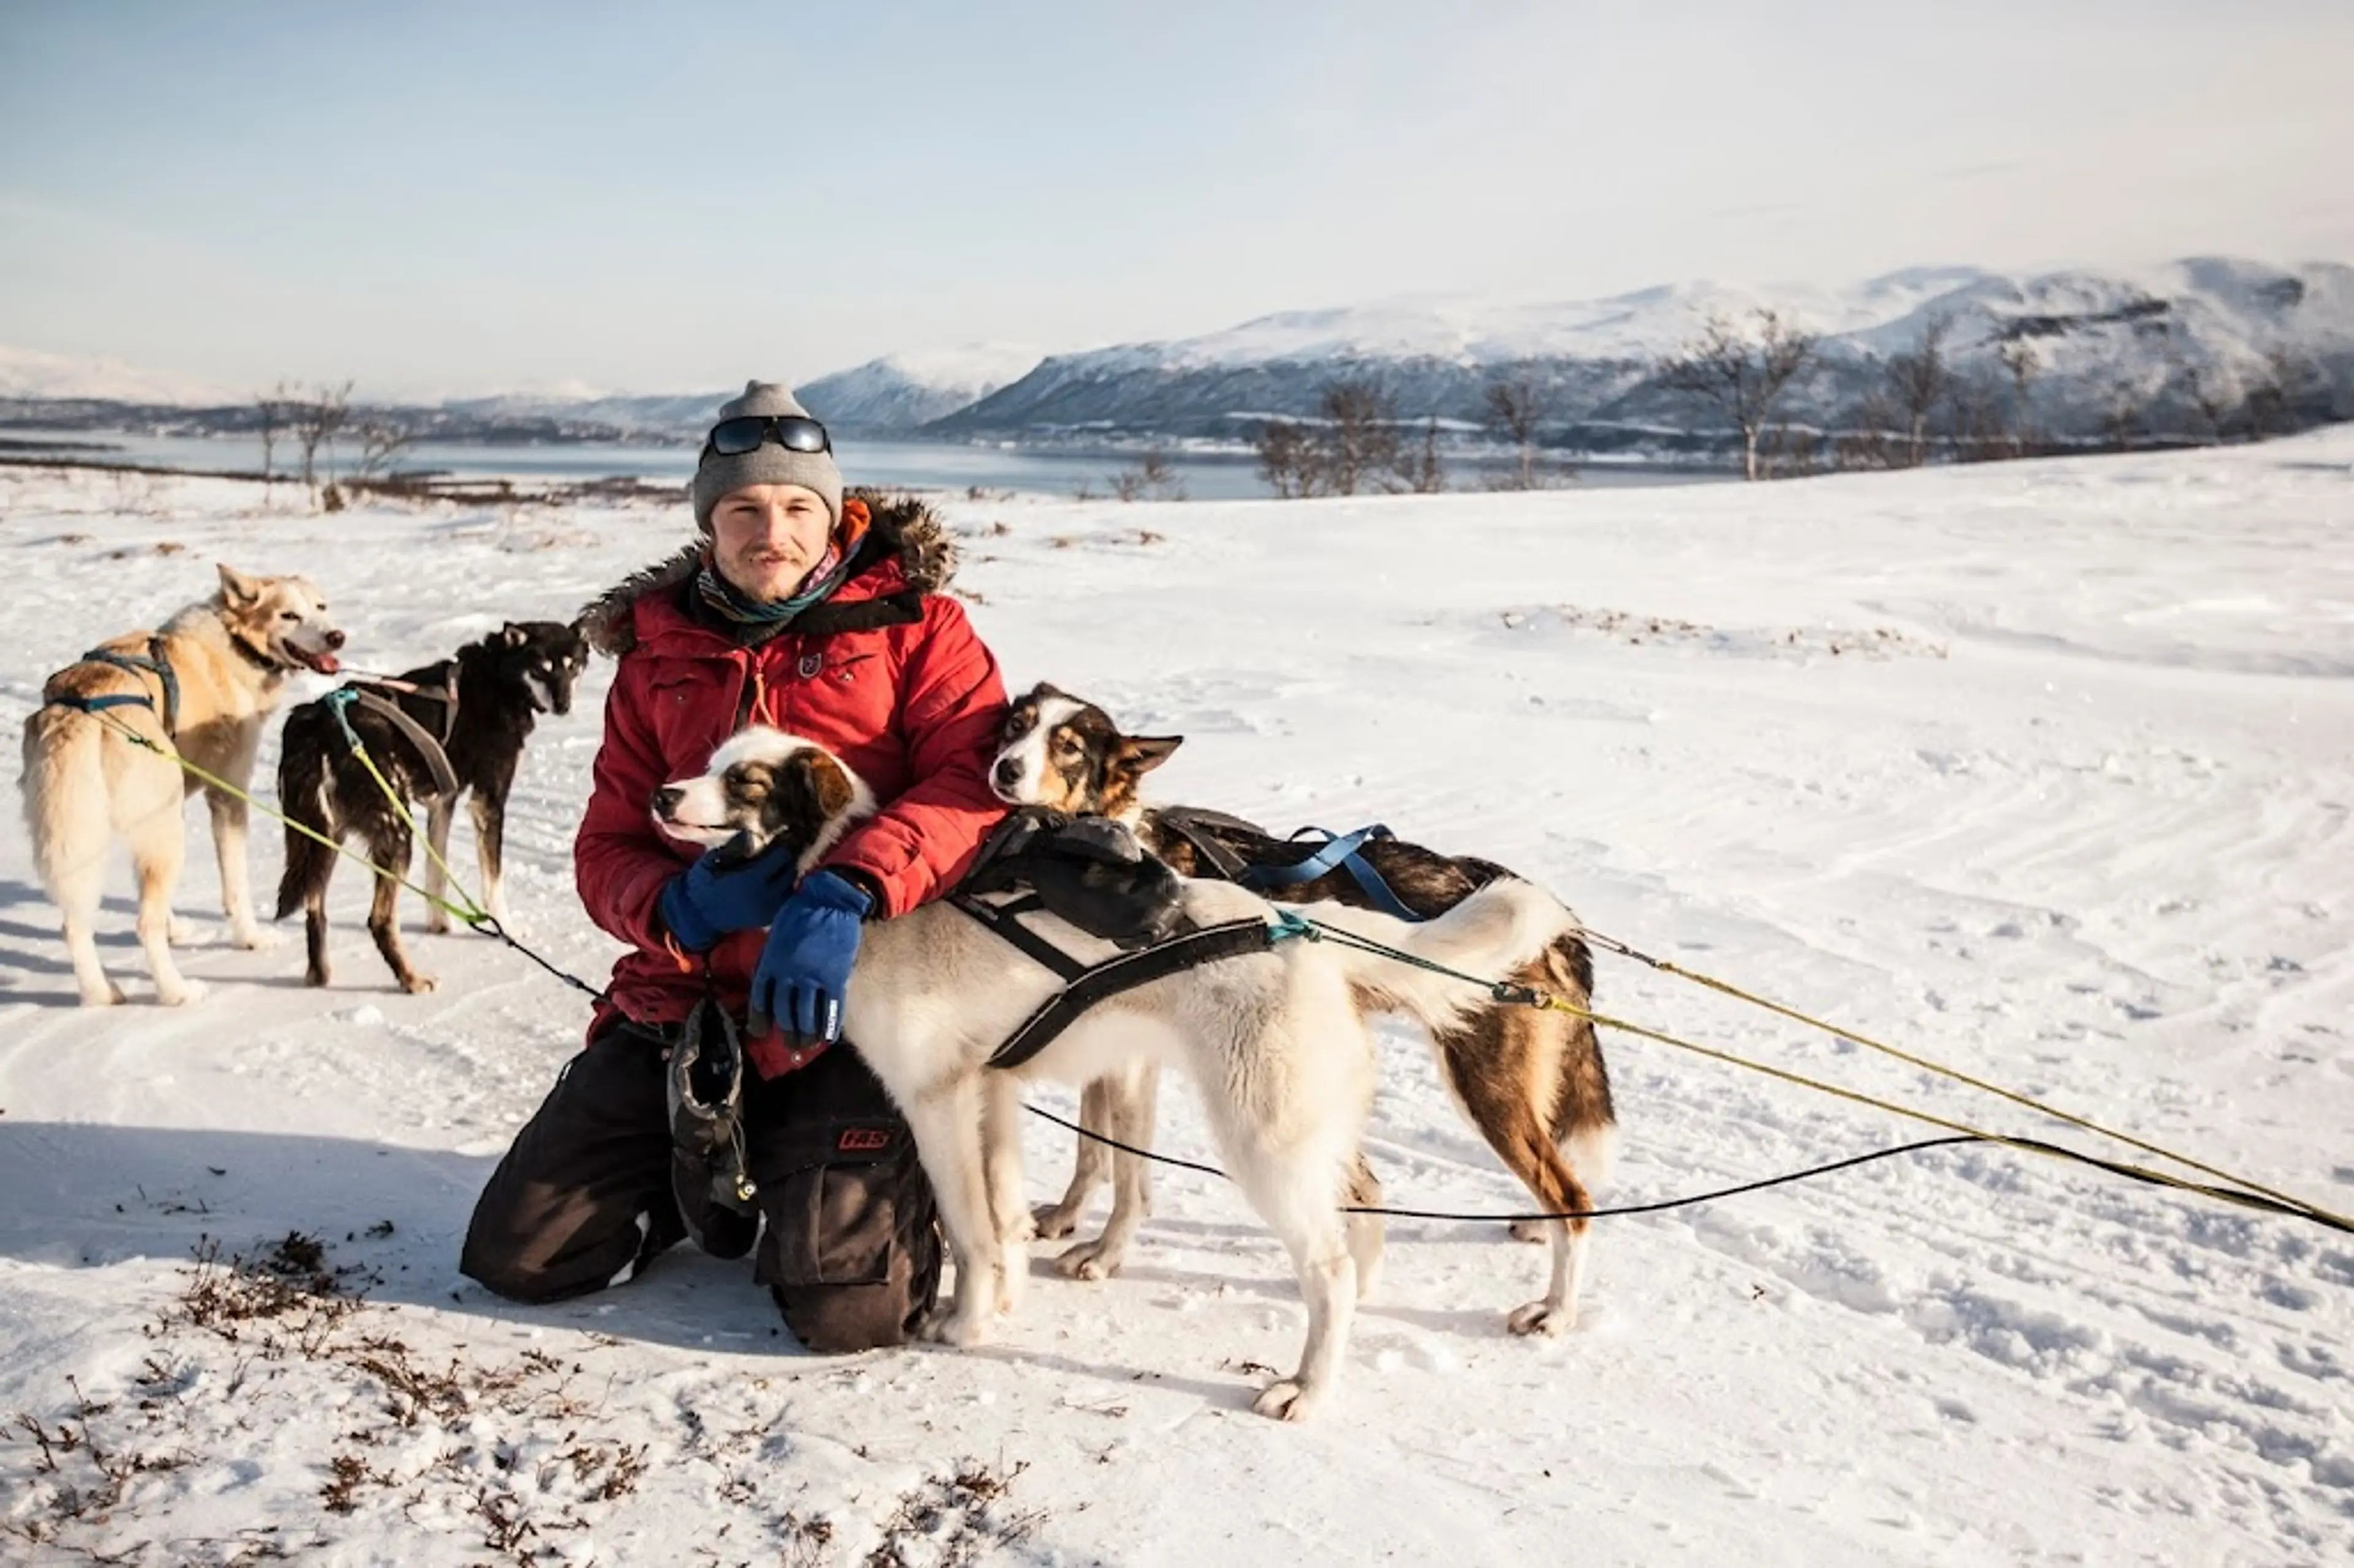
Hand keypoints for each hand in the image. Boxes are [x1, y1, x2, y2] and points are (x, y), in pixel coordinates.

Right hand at [657, 838, 797, 952]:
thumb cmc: (702, 887)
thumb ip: (730, 849)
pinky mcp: (767, 919)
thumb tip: (749, 834)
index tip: (773, 846)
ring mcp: (768, 910)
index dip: (778, 849)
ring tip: (774, 871)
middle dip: (785, 863)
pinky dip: (782, 892)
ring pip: (791, 887)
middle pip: (790, 872)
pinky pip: (784, 901)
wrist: (698, 918)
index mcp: (752, 880)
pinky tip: (771, 885)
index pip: (781, 858)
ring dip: (786, 878)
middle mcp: (765, 896)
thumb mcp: (709, 863)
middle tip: (775, 857)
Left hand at [747, 870, 871, 1043]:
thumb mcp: (775, 936)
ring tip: (806, 1045)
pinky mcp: (835, 978)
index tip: (758, 1033)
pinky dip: (830, 1026)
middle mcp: (789, 975)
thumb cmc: (799, 913)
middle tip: (789, 1045)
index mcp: (771, 963)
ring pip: (807, 1016)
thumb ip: (772, 960)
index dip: (760, 1019)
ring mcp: (813, 978)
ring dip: (806, 1035)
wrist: (830, 900)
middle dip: (787, 1033)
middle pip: (785, 1013)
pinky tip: (827, 1037)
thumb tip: (771, 983)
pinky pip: (832, 1009)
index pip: (761, 999)